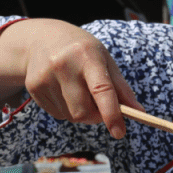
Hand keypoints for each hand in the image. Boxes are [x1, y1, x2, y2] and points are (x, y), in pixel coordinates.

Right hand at [13, 19, 142, 138]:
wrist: (41, 39)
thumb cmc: (83, 52)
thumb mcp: (105, 61)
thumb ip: (122, 88)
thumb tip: (140, 113)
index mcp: (87, 56)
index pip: (101, 90)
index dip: (111, 114)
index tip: (119, 133)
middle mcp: (63, 65)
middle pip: (84, 112)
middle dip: (97, 116)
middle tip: (99, 105)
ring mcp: (44, 76)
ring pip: (71, 116)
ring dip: (81, 113)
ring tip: (79, 91)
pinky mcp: (33, 87)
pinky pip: (58, 114)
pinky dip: (66, 110)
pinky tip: (63, 91)